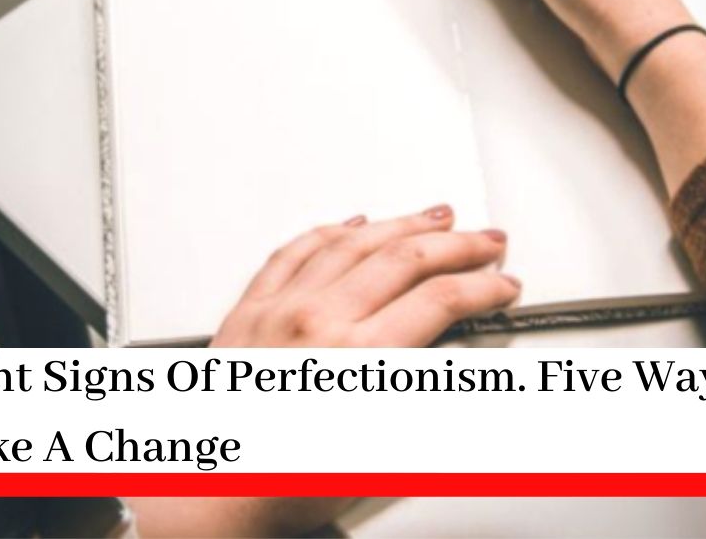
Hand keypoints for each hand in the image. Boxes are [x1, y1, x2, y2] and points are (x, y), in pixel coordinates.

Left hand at [132, 206, 518, 537]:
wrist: (203, 488)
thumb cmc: (278, 481)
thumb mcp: (374, 457)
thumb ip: (420, 399)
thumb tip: (456, 363)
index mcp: (355, 361)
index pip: (437, 302)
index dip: (480, 288)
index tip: (502, 285)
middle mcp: (317, 323)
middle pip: (404, 260)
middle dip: (458, 245)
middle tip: (486, 239)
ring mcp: (281, 308)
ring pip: (354, 242)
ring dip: (403, 224)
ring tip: (435, 216)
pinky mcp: (251, 307)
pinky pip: (296, 251)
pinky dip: (331, 231)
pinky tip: (352, 223)